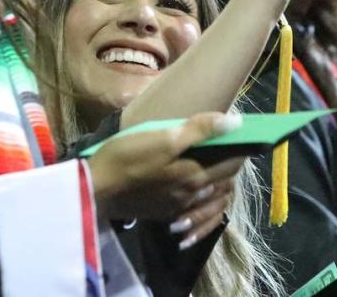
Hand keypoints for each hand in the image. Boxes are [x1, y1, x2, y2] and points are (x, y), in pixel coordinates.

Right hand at [87, 112, 245, 247]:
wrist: (94, 189)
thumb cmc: (127, 157)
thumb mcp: (162, 136)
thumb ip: (200, 129)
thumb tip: (236, 122)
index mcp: (195, 176)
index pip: (232, 164)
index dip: (242, 149)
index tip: (242, 135)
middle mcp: (192, 196)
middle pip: (224, 182)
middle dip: (231, 165)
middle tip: (227, 146)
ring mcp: (177, 208)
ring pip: (210, 198)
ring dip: (218, 183)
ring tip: (213, 165)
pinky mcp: (162, 213)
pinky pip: (193, 211)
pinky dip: (201, 200)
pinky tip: (192, 188)